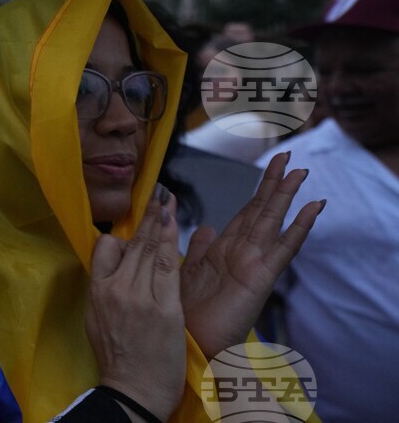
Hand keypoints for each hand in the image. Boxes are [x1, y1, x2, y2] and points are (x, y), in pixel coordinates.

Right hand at [85, 185, 185, 421]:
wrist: (133, 392)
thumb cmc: (118, 360)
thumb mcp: (98, 321)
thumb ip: (107, 292)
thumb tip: (115, 270)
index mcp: (97, 293)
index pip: (104, 249)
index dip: (121, 234)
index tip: (133, 224)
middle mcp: (116, 290)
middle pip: (132, 245)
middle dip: (146, 217)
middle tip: (156, 194)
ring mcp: (140, 297)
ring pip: (151, 250)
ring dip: (160, 222)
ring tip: (166, 200)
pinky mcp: (165, 308)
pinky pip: (170, 268)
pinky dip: (172, 244)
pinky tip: (175, 226)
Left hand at [180, 152, 323, 359]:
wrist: (187, 343)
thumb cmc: (186, 311)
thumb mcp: (190, 270)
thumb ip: (200, 247)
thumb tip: (206, 226)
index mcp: (226, 250)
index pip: (247, 212)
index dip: (259, 189)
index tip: (272, 163)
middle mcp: (242, 253)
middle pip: (262, 210)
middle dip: (274, 183)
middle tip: (287, 155)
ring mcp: (253, 264)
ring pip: (272, 222)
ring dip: (285, 196)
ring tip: (300, 172)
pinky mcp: (260, 279)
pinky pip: (283, 248)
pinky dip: (299, 227)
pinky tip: (313, 208)